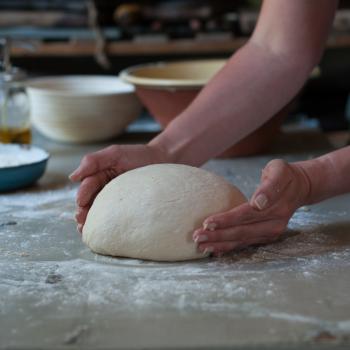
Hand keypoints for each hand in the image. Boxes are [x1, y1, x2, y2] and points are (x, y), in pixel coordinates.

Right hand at [70, 144, 166, 231]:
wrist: (163, 160)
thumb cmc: (139, 155)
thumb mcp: (115, 154)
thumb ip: (93, 161)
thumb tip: (72, 177)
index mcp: (99, 175)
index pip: (87, 186)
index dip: (82, 195)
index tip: (80, 203)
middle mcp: (105, 188)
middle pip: (90, 202)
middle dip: (83, 212)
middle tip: (81, 220)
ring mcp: (115, 199)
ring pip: (99, 211)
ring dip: (91, 221)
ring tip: (86, 230)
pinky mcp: (127, 208)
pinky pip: (115, 217)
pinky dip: (107, 225)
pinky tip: (103, 233)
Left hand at [193, 159, 310, 255]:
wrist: (299, 187)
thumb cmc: (284, 175)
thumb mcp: (279, 171)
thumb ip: (269, 186)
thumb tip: (258, 203)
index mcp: (275, 207)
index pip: (245, 215)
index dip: (226, 220)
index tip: (207, 223)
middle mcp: (274, 224)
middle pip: (241, 232)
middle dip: (217, 236)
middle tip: (197, 238)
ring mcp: (271, 232)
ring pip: (241, 241)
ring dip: (220, 244)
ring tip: (201, 247)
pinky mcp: (266, 236)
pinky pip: (245, 243)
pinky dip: (229, 247)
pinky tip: (215, 250)